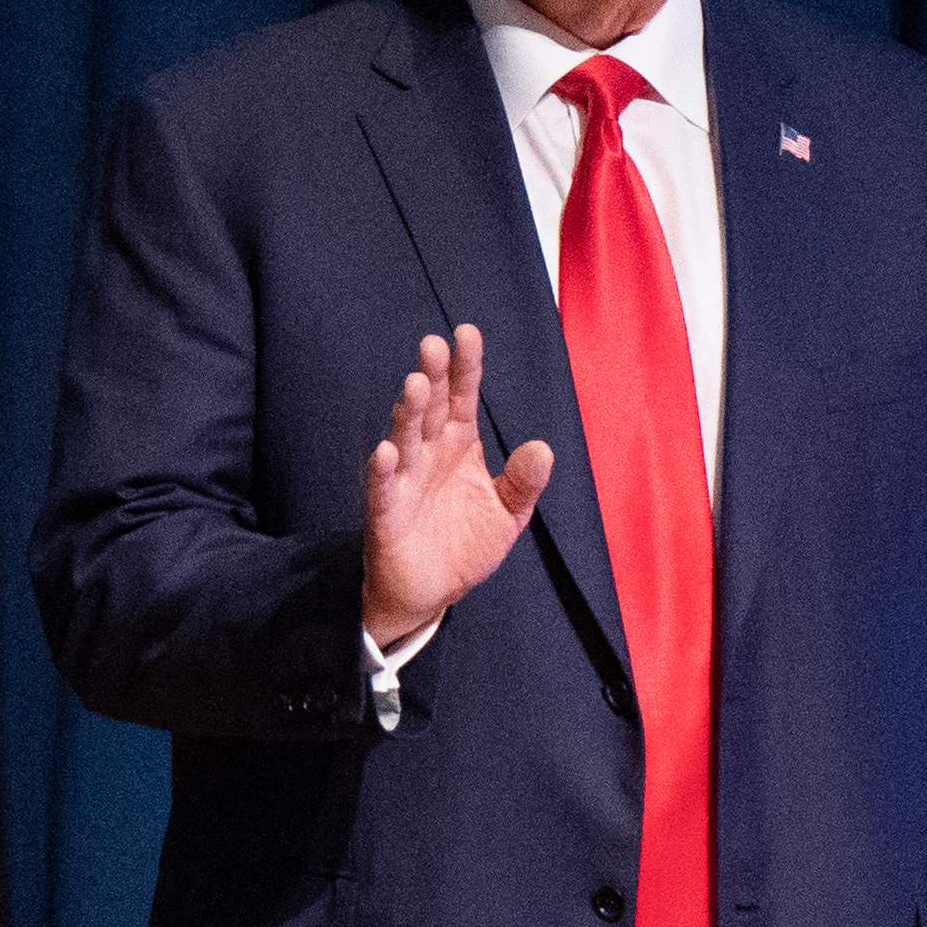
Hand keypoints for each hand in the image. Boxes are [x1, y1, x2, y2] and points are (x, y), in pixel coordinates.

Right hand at [362, 325, 551, 643]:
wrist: (431, 593)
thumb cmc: (465, 545)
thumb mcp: (507, 514)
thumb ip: (523, 482)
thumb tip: (543, 448)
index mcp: (459, 444)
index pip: (462, 397)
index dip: (465, 367)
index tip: (467, 333)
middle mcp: (429, 453)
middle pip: (430, 407)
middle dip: (432, 376)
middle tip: (434, 345)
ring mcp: (405, 480)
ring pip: (405, 438)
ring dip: (408, 412)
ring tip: (415, 385)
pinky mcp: (386, 513)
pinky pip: (383, 487)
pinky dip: (383, 470)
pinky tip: (387, 451)